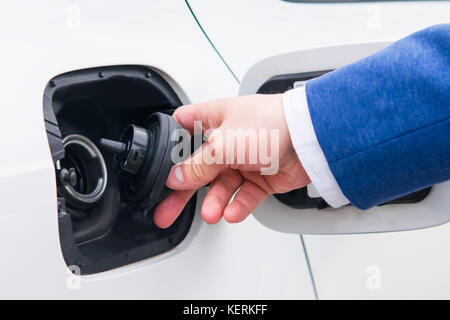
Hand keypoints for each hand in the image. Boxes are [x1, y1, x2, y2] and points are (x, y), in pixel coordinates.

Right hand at [153, 94, 309, 227]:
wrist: (311, 139)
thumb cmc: (271, 123)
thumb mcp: (223, 144)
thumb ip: (197, 165)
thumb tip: (175, 178)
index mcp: (213, 119)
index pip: (183, 127)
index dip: (169, 143)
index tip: (158, 162)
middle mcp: (227, 139)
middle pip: (197, 167)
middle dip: (183, 189)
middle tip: (167, 209)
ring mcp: (243, 159)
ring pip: (220, 186)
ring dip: (214, 201)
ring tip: (211, 214)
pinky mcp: (261, 178)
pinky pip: (243, 196)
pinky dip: (237, 206)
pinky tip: (231, 212)